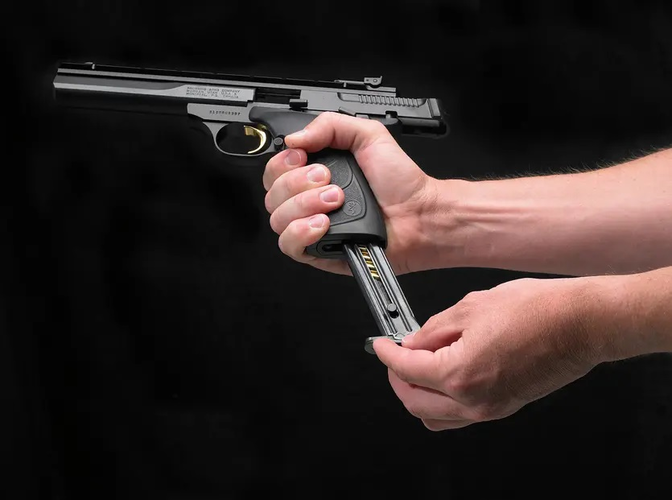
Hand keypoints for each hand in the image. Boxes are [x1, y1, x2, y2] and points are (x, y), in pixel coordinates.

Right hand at [262, 112, 438, 275]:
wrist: (419, 215)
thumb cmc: (400, 183)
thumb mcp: (368, 135)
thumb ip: (330, 125)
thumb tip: (295, 138)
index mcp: (315, 174)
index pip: (275, 170)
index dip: (283, 163)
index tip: (304, 158)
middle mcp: (309, 201)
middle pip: (273, 194)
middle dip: (298, 183)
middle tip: (329, 180)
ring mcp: (311, 227)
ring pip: (278, 219)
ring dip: (304, 205)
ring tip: (336, 201)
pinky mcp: (318, 252)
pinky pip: (289, 245)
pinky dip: (301, 231)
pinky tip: (323, 223)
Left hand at [373, 276, 604, 429]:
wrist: (581, 323)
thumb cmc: (538, 311)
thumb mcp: (471, 307)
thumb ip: (433, 329)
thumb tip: (414, 341)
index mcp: (459, 374)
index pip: (405, 370)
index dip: (386, 355)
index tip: (380, 345)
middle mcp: (473, 400)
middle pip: (415, 403)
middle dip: (397, 379)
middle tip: (394, 356)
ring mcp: (491, 408)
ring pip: (436, 416)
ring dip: (418, 395)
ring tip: (417, 367)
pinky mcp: (505, 406)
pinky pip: (460, 415)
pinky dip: (442, 400)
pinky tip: (445, 374)